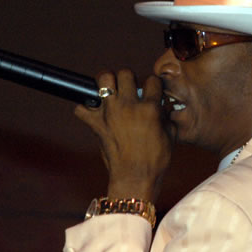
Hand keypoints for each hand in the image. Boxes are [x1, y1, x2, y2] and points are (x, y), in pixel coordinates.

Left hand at [74, 69, 173, 202]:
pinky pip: (82, 109)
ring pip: (103, 80)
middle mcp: (129, 106)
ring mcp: (110, 113)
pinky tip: (93, 113)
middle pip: (125, 73)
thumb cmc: (155, 161)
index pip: (152, 81)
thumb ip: (167, 118)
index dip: (153, 85)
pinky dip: (85, 109)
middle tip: (128, 89)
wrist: (135, 178)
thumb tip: (164, 109)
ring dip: (106, 83)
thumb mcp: (170, 136)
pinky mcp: (96, 124)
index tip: (151, 91)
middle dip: (128, 79)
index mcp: (149, 108)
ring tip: (110, 91)